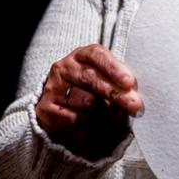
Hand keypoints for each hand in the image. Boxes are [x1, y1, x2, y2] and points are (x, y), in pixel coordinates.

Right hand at [35, 44, 142, 159]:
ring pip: (85, 101)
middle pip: (92, 78)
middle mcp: (64, 68)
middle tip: (134, 105)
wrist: (59, 108)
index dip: (113, 68)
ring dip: (102, 111)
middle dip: (115, 93)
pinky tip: (88, 121)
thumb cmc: (91, 89)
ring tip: (107, 113)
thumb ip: (118, 83)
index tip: (129, 82)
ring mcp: (52, 87)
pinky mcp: (44, 109)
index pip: (97, 55)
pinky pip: (73, 118)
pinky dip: (86, 123)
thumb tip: (133, 95)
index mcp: (81, 55)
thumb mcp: (106, 80)